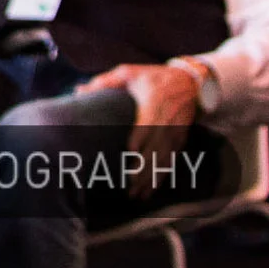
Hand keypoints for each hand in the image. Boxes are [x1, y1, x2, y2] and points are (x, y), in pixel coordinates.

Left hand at [78, 62, 200, 195]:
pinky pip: (170, 161)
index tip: (129, 153)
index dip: (140, 139)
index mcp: (154, 103)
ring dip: (151, 178)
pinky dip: (161, 177)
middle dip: (143, 168)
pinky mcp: (179, 140)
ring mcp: (175, 133)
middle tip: (129, 184)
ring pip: (163, 159)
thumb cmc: (153, 77)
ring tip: (137, 194)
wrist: (189, 83)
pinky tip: (151, 190)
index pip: (147, 124)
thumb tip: (79, 92)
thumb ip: (105, 82)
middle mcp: (167, 121)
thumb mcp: (129, 73)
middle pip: (155, 147)